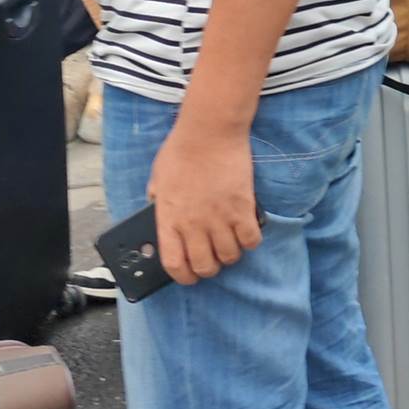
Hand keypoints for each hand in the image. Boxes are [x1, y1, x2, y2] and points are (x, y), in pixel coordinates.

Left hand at [149, 121, 262, 281]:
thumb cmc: (181, 149)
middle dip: (210, 268)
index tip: (189, 275)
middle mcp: (194, 224)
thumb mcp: (158, 176)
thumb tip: (158, 208)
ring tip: (230, 244)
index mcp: (169, 218)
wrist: (210, 131)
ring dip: (230, 255)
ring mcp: (219, 218)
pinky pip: (251, 240)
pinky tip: (246, 232)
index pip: (174, 264)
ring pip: (229, 257)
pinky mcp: (242, 208)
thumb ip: (157, 198)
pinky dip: (250, 241)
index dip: (184, 276)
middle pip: (205, 266)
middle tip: (213, 259)